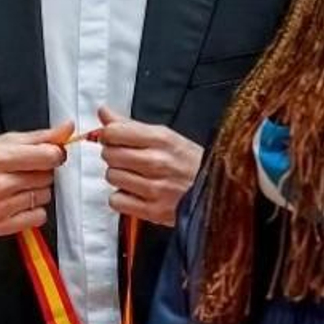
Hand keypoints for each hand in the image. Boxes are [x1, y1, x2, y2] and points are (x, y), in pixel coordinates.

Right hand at [0, 121, 72, 236]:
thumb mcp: (1, 143)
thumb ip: (38, 137)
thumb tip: (68, 128)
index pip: (49, 156)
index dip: (54, 155)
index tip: (46, 155)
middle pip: (48, 177)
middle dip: (41, 173)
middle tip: (22, 172)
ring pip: (45, 196)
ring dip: (37, 191)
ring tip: (16, 188)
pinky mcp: (0, 225)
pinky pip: (38, 216)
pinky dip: (33, 210)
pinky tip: (17, 203)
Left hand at [96, 106, 201, 225]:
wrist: (219, 192)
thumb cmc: (191, 163)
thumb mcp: (166, 137)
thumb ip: (131, 125)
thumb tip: (104, 112)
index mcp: (162, 140)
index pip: (114, 132)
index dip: (109, 135)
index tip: (113, 138)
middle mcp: (158, 162)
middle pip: (110, 154)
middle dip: (114, 156)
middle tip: (128, 159)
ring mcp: (156, 188)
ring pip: (112, 177)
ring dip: (119, 177)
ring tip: (136, 176)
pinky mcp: (154, 211)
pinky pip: (116, 201)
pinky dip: (121, 198)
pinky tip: (135, 193)